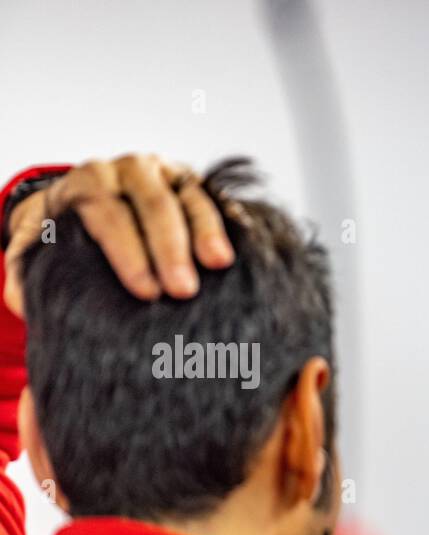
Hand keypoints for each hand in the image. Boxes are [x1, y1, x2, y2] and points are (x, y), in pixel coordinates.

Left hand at [3, 153, 234, 316]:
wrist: (93, 208)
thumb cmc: (69, 236)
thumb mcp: (39, 250)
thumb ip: (27, 272)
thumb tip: (22, 301)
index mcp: (86, 182)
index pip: (105, 209)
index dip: (126, 251)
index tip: (145, 292)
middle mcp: (128, 170)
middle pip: (152, 201)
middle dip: (169, 246)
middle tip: (183, 291)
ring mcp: (167, 174)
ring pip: (189, 196)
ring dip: (205, 231)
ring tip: (218, 265)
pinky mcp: (196, 186)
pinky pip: (215, 198)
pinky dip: (227, 222)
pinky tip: (236, 250)